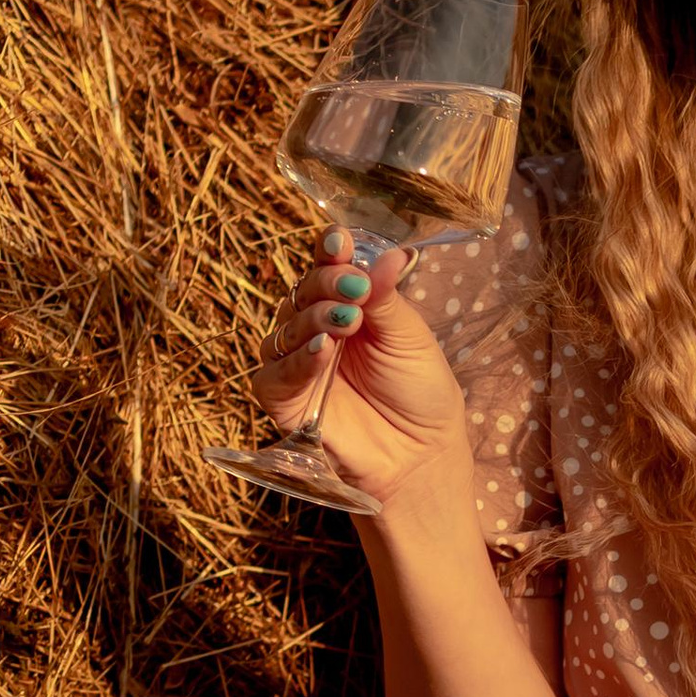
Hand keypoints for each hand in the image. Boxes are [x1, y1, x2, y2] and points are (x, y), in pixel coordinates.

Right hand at [248, 227, 475, 521]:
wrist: (421, 456)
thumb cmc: (420, 392)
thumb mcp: (410, 337)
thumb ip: (387, 298)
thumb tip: (389, 253)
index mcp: (348, 305)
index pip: (327, 266)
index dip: (329, 251)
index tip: (339, 241)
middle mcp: (316, 328)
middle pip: (302, 292)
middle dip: (326, 283)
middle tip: (355, 287)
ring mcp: (297, 363)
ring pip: (284, 327)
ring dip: (314, 318)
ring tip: (347, 320)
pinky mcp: (283, 400)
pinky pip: (274, 373)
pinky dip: (296, 358)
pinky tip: (322, 349)